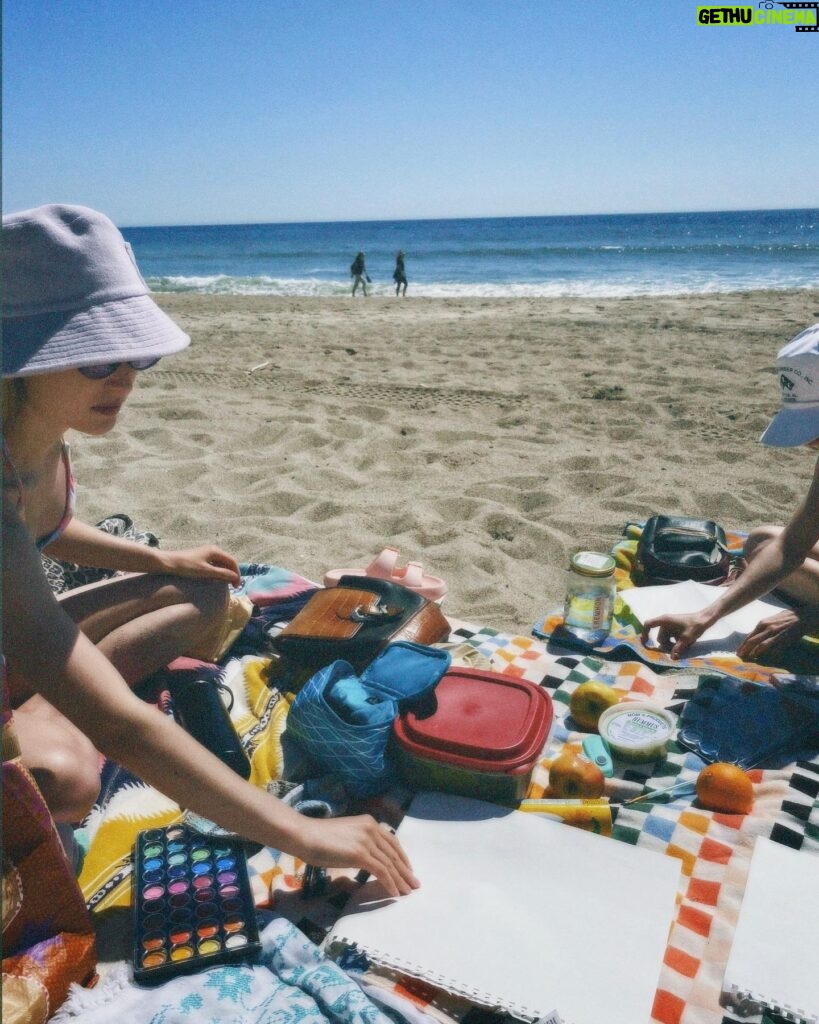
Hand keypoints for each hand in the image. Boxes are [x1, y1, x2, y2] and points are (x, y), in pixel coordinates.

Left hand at [159, 546, 240, 585]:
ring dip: (225, 573)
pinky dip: (218, 572)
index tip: (236, 585)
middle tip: (232, 586)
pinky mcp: (201, 557)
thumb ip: (221, 574)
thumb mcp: (205, 572)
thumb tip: (235, 577)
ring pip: (222, 563)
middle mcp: (213, 550)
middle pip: (228, 562)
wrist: (168, 562)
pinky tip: (215, 579)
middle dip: (232, 573)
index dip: (237, 573)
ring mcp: (207, 553)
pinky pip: (215, 564)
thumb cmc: (186, 566)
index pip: (232, 561)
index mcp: (215, 551)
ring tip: (225, 584)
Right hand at [295, 814, 418, 897]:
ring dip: (401, 880)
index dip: (402, 858)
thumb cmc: (319, 838)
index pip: (392, 842)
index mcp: (369, 823)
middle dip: (406, 871)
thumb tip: (369, 861)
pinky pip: (381, 871)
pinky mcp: (361, 854)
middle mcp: (372, 829)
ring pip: (390, 864)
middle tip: (414, 884)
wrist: (305, 835)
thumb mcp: (346, 837)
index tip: (407, 870)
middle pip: (394, 854)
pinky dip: (390, 883)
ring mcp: (367, 841)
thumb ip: (360, 844)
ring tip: (408, 892)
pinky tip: (394, 893)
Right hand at [640, 611, 708, 659]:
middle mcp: (665, 623)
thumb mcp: (686, 639)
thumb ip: (678, 649)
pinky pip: (672, 638)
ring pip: (667, 640)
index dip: (644, 633)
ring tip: (686, 646)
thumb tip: (672, 658)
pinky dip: (678, 642)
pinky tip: (688, 642)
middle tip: (678, 650)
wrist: (705, 619)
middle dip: (668, 646)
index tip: (645, 643)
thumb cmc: (695, 626)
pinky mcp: (675, 628)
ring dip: (674, 645)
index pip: (648, 624)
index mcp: (664, 621)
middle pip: (660, 638)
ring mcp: (670, 626)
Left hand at [736, 608, 815, 661]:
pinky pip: (775, 649)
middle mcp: (766, 628)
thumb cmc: (785, 618)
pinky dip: (770, 655)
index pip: (749, 636)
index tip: (738, 652)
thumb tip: (753, 637)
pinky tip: (767, 659)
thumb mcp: (770, 620)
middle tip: (740, 658)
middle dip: (745, 650)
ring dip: (755, 653)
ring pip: (761, 645)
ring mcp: (775, 633)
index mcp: (762, 623)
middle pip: (752, 641)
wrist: (801, 616)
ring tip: (750, 659)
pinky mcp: (784, 639)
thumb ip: (762, 628)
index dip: (742, 645)